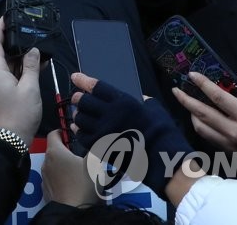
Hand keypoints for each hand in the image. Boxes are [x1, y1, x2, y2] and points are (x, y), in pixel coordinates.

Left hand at [0, 17, 41, 145]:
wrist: (8, 139)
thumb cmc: (18, 114)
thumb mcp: (30, 88)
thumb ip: (30, 66)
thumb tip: (33, 50)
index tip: (6, 18)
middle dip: (2, 40)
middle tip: (17, 33)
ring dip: (11, 54)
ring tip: (29, 49)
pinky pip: (3, 73)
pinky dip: (14, 67)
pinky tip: (30, 66)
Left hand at [42, 130, 99, 207]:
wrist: (72, 212)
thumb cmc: (82, 183)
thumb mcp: (94, 163)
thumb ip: (96, 148)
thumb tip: (101, 138)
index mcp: (54, 152)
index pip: (53, 133)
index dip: (62, 132)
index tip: (72, 137)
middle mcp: (45, 162)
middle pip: (54, 150)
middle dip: (65, 150)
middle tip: (80, 156)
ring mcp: (44, 177)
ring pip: (53, 165)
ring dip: (63, 165)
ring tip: (78, 171)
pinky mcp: (45, 190)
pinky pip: (53, 179)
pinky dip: (60, 178)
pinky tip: (72, 184)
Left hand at [70, 72, 191, 196]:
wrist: (161, 158)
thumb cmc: (161, 132)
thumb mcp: (155, 110)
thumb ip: (146, 102)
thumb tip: (143, 99)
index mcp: (123, 102)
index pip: (97, 87)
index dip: (84, 81)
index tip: (75, 77)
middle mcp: (109, 115)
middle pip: (84, 102)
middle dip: (79, 99)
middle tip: (78, 98)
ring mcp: (103, 132)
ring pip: (81, 119)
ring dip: (78, 115)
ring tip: (79, 114)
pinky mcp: (100, 147)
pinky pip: (82, 137)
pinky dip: (79, 131)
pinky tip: (79, 129)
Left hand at [172, 72, 236, 195]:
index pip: (218, 97)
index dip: (202, 84)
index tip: (191, 75)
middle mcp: (234, 132)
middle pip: (202, 113)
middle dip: (186, 99)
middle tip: (175, 89)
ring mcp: (229, 146)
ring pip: (201, 128)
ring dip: (190, 114)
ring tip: (187, 103)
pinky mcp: (229, 155)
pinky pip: (208, 139)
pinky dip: (201, 127)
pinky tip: (201, 120)